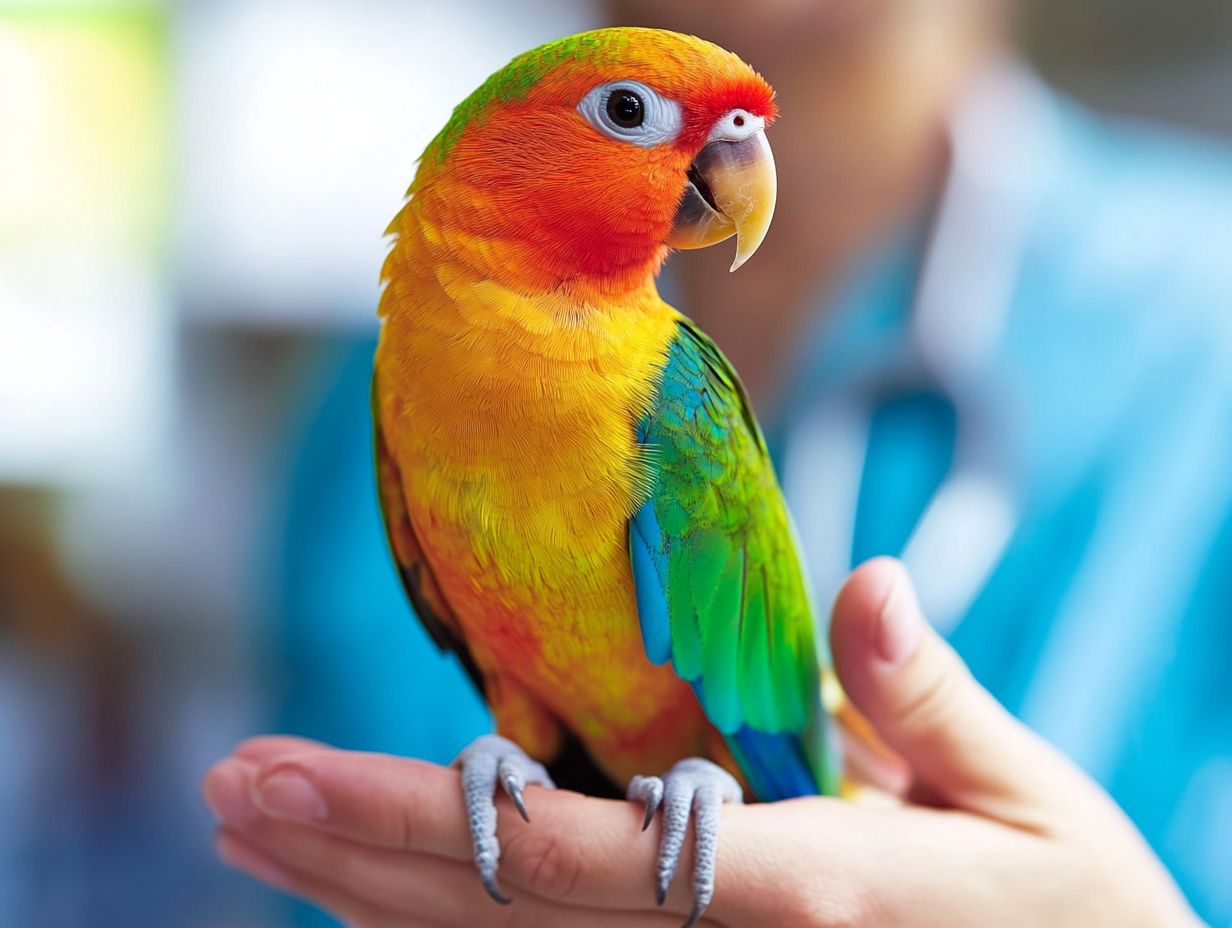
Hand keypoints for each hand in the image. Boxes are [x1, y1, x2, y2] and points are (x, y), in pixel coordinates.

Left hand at [203, 557, 1200, 926]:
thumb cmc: (1069, 913)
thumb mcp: (1027, 801)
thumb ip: (930, 698)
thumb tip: (869, 581)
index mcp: (793, 893)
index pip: (561, 858)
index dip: (414, 818)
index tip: (289, 775)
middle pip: (492, 912)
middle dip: (347, 850)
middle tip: (227, 792)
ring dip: (367, 888)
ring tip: (260, 828)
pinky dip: (446, 923)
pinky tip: (372, 889)